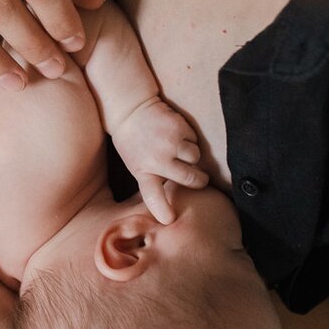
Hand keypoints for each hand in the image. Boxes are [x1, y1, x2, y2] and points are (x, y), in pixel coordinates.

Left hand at [110, 97, 208, 223]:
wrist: (129, 109)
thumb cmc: (134, 142)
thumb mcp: (136, 165)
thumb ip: (154, 182)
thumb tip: (172, 210)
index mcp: (143, 171)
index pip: (152, 195)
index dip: (162, 209)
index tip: (169, 220)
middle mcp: (157, 158)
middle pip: (192, 179)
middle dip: (198, 179)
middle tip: (195, 175)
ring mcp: (169, 142)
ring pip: (196, 157)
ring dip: (191, 155)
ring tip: (177, 148)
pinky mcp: (178, 126)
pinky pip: (195, 139)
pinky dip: (189, 138)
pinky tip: (175, 134)